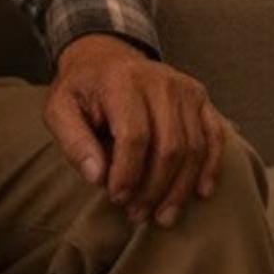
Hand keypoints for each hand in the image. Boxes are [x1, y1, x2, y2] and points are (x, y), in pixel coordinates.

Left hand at [45, 35, 226, 227]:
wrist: (104, 57)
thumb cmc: (82, 91)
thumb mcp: (60, 109)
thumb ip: (74, 142)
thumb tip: (97, 177)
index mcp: (122, 81)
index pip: (134, 136)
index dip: (128, 175)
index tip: (117, 199)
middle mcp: (159, 80)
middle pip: (169, 147)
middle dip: (154, 189)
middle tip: (137, 214)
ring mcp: (183, 87)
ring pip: (193, 148)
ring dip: (179, 189)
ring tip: (161, 216)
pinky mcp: (198, 96)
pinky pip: (214, 136)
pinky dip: (211, 167)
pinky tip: (200, 193)